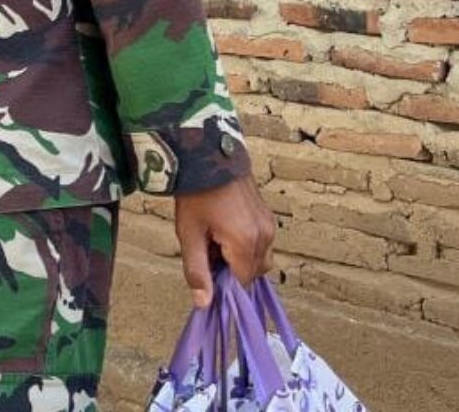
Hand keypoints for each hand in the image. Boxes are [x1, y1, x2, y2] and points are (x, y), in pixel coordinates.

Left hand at [174, 174, 277, 308]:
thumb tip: (204, 304)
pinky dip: (246, 245)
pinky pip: (261, 243)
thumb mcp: (189, 234)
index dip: (223, 284)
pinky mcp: (268, 217)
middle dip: (230, 270)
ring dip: (239, 258)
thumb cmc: (196, 194)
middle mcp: (265, 237)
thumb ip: (197, 271)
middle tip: (207, 249)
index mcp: (246, 243)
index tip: (207, 270)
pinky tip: (225, 229)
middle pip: (251, 273)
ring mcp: (269, 225)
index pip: (242, 284)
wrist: (208, 155)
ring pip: (258, 260)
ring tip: (215, 238)